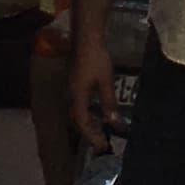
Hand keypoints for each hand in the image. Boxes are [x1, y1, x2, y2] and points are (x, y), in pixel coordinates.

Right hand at [65, 1, 120, 153]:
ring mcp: (72, 88)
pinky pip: (80, 104)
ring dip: (89, 123)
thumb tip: (113, 122)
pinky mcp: (75, 83)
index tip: (101, 146)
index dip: (91, 134)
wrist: (86, 38)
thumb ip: (109, 102)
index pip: (82, 121)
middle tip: (102, 143)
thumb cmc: (96, 59)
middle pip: (78, 119)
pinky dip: (89, 112)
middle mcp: (71, 95)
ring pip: (79, 111)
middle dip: (90, 132)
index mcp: (77, 96)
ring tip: (101, 132)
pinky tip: (98, 113)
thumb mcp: (106, 81)